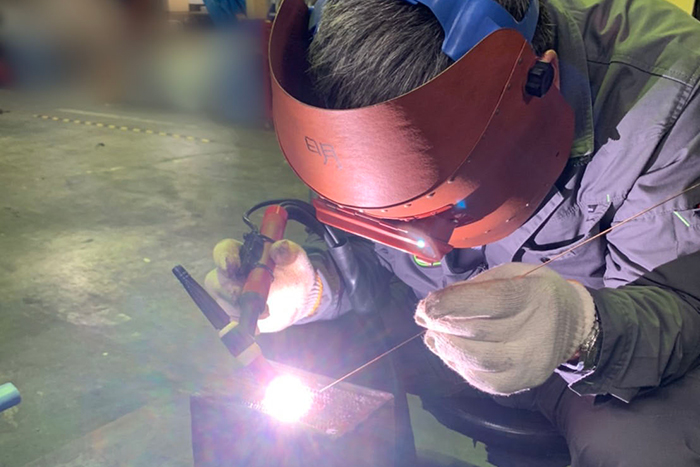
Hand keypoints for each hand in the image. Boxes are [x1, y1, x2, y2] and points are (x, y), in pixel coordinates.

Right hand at [205, 239, 320, 332]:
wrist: (298, 299)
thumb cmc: (294, 273)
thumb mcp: (296, 260)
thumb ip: (289, 252)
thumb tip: (279, 247)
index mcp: (244, 253)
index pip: (224, 250)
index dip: (224, 257)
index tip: (232, 266)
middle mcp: (231, 272)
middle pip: (215, 280)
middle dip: (229, 291)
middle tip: (246, 297)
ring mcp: (229, 294)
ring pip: (221, 302)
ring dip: (239, 309)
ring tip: (266, 312)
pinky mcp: (233, 312)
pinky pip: (230, 320)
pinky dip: (243, 323)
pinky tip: (258, 324)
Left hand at [415, 263, 595, 394]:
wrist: (573, 322)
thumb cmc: (533, 291)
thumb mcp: (508, 274)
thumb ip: (472, 288)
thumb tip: (431, 307)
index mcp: (532, 295)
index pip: (489, 301)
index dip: (451, 303)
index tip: (424, 306)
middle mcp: (535, 332)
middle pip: (477, 332)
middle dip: (441, 325)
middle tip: (425, 318)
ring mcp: (531, 362)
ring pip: (477, 361)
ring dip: (446, 348)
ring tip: (435, 336)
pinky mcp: (524, 382)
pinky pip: (483, 380)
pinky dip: (460, 367)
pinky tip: (452, 353)